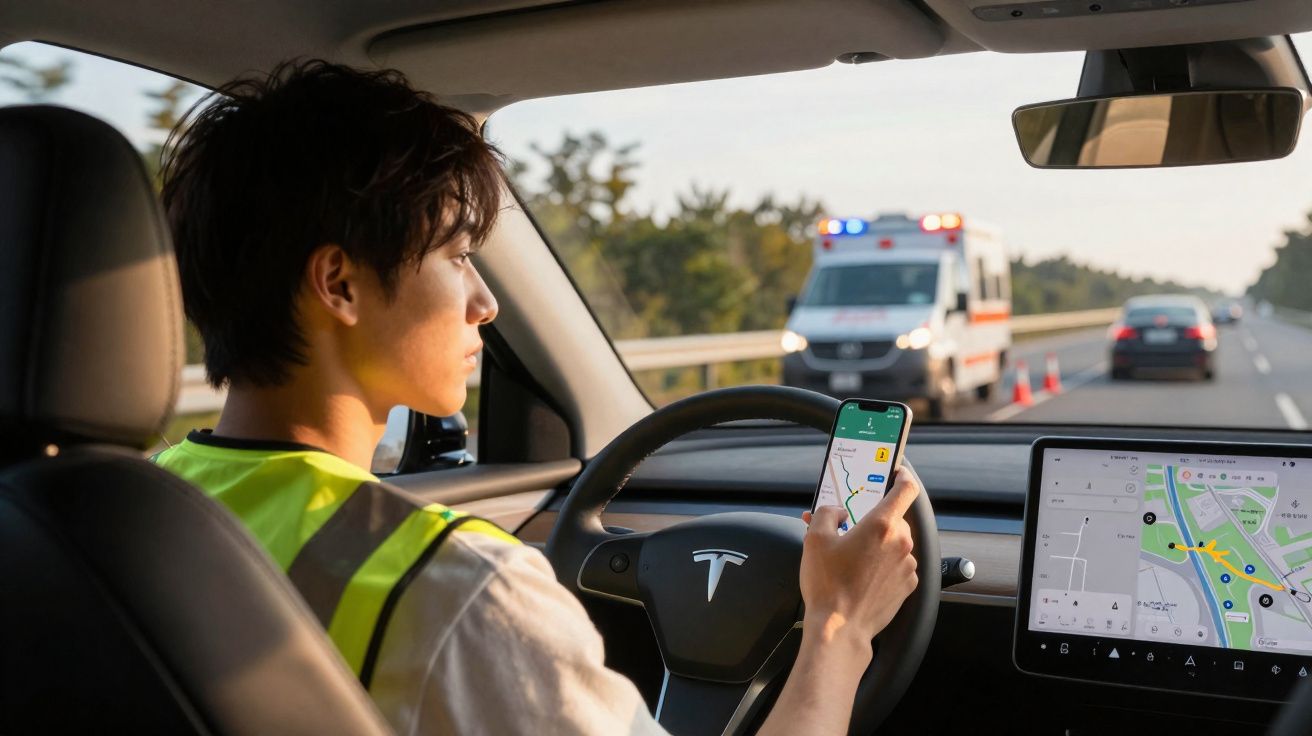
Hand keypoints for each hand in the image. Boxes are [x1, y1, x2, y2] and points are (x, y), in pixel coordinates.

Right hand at [799, 469, 920, 649]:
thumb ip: (826, 512)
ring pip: (894, 543)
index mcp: (882, 525)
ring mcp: (907, 566)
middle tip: (848, 528)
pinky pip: (897, 564)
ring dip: (876, 544)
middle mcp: (901, 543)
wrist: (839, 629)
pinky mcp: (907, 586)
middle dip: (872, 520)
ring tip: (849, 557)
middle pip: (894, 518)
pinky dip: (883, 564)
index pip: (906, 488)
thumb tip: (837, 512)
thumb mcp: (814, 538)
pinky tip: (861, 574)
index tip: (894, 473)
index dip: (901, 476)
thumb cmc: (827, 585)